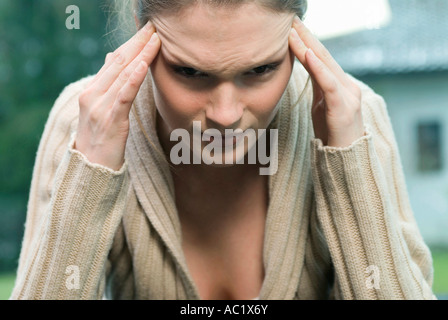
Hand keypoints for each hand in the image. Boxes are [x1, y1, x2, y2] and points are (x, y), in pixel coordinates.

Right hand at [75, 21, 160, 169]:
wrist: (91, 169)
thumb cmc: (99, 140)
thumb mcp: (99, 109)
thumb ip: (105, 84)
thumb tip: (109, 57)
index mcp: (91, 91)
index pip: (114, 61)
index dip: (131, 44)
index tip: (146, 31)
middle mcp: (92, 95)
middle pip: (118, 62)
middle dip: (137, 43)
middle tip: (153, 27)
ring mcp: (100, 107)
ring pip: (122, 75)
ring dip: (141, 55)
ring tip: (155, 39)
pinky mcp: (111, 120)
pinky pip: (124, 96)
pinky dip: (133, 79)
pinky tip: (144, 64)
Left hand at [288, 16, 364, 147]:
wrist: (345, 159)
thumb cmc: (331, 133)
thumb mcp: (320, 105)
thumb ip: (317, 87)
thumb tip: (307, 71)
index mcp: (339, 85)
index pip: (321, 57)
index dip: (307, 41)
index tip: (291, 27)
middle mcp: (347, 85)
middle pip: (324, 55)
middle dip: (306, 36)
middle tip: (291, 20)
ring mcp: (348, 95)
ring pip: (326, 65)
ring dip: (307, 47)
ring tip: (292, 32)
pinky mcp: (344, 108)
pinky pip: (330, 84)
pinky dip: (319, 68)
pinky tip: (308, 54)